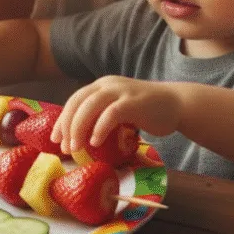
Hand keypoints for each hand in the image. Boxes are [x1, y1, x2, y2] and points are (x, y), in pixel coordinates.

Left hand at [50, 76, 180, 153]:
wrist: (177, 104)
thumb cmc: (147, 111)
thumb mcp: (119, 108)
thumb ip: (102, 114)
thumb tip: (80, 136)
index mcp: (102, 85)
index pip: (74, 100)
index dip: (62, 120)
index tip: (56, 140)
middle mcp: (108, 84)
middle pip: (78, 102)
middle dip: (67, 126)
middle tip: (65, 148)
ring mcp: (121, 91)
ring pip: (90, 106)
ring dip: (78, 128)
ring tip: (76, 148)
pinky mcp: (133, 102)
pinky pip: (110, 114)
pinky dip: (100, 128)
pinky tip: (96, 143)